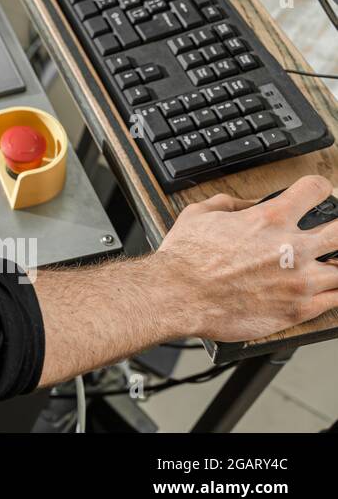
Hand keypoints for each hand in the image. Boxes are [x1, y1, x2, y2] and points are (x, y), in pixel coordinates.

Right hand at [34, 174, 337, 386]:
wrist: (178, 295)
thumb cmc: (185, 258)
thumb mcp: (199, 213)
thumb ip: (230, 204)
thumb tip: (245, 204)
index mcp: (270, 218)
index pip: (315, 189)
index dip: (318, 187)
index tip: (316, 193)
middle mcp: (292, 248)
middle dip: (337, 230)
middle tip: (328, 235)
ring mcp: (299, 281)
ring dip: (332, 268)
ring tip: (321, 269)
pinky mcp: (298, 310)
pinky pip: (334, 302)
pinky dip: (328, 295)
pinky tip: (317, 292)